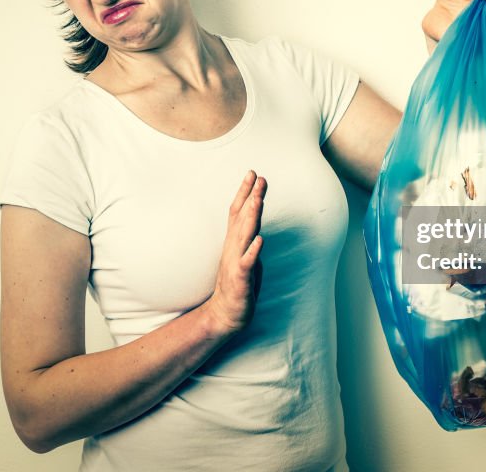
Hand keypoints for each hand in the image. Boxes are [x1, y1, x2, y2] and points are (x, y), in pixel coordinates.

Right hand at [204, 170, 266, 336]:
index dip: (245, 192)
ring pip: (244, 236)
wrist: (225, 313)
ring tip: (257, 200)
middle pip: (241, 218)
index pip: (238, 211)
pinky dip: (253, 251)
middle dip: (250, 197)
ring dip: (251, 218)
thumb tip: (255, 217)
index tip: (253, 173)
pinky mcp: (241, 278)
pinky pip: (247, 263)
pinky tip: (260, 240)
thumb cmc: (238, 283)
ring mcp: (236, 262)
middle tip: (257, 177)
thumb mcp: (244, 254)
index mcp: (235, 241)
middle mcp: (234, 247)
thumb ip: (248, 236)